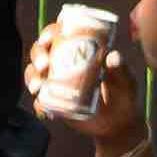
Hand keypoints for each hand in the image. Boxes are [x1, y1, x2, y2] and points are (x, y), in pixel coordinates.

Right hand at [28, 7, 133, 151]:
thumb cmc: (124, 94)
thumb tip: (113, 56)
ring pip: (35, 75)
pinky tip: (44, 109)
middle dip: (38, 56)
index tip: (48, 39)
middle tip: (44, 65)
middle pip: (42, 52)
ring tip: (38, 87)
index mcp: (79, 50)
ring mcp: (57, 83)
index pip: (60, 35)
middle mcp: (64, 64)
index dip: (50, 33)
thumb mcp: (125, 80)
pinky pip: (41, 101)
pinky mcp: (55, 102)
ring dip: (32, 78)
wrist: (119, 123)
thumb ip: (120, 69)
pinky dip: (39, 104)